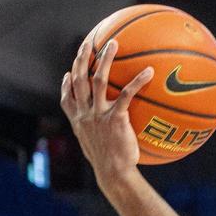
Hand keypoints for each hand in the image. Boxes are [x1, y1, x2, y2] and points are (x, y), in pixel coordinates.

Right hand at [60, 36, 153, 182]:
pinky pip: (127, 94)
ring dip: (104, 58)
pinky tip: (149, 71)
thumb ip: (97, 134)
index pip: (67, 97)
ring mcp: (98, 114)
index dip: (67, 82)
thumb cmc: (109, 164)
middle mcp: (85, 113)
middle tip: (88, 42)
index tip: (69, 70)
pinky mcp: (115, 117)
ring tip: (113, 43)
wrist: (113, 173)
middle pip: (79, 79)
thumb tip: (106, 133)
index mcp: (78, 120)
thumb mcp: (96, 148)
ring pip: (98, 79)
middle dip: (81, 58)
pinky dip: (138, 81)